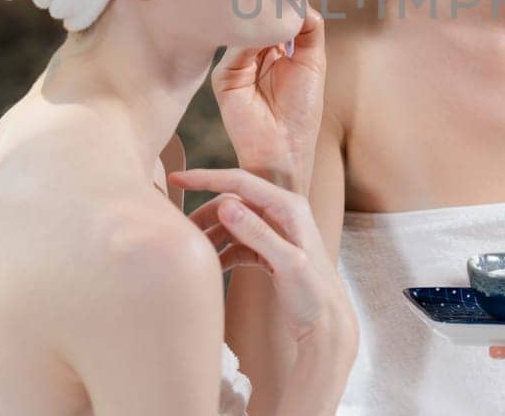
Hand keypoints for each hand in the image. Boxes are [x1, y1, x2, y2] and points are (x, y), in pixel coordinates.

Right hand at [173, 167, 353, 345]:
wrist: (328, 326)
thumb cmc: (315, 295)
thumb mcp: (288, 263)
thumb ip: (257, 233)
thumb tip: (225, 206)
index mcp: (290, 207)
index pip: (241, 182)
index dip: (206, 178)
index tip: (176, 179)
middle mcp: (284, 214)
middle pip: (233, 203)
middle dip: (205, 215)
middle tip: (180, 231)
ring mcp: (277, 233)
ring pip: (234, 225)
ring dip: (212, 236)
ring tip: (194, 253)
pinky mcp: (271, 252)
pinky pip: (239, 245)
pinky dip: (223, 253)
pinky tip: (211, 267)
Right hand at [211, 5, 324, 191]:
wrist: (285, 148)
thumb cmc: (301, 112)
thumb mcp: (313, 63)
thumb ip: (309, 29)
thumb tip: (299, 0)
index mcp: (276, 49)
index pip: (275, 16)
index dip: (283, 0)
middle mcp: (254, 52)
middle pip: (257, 18)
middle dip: (270, 3)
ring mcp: (237, 63)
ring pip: (245, 29)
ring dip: (261, 18)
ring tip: (277, 10)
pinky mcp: (224, 77)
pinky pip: (235, 49)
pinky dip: (251, 38)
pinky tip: (266, 34)